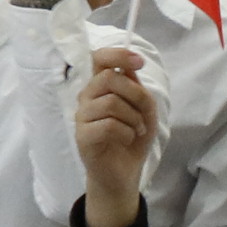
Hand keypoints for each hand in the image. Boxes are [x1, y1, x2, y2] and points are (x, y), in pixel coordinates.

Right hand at [71, 42, 158, 226]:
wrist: (124, 172)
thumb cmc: (132, 137)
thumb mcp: (144, 110)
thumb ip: (136, 88)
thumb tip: (129, 67)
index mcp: (100, 86)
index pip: (99, 58)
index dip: (117, 54)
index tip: (138, 62)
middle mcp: (87, 97)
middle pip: (109, 78)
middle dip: (136, 95)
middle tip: (144, 113)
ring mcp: (82, 116)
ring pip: (111, 102)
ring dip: (133, 118)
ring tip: (136, 129)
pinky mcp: (82, 136)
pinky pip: (109, 125)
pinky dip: (127, 132)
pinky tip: (127, 139)